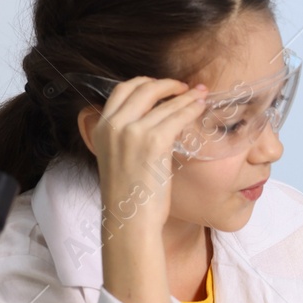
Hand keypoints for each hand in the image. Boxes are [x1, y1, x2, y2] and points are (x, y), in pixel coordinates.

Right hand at [86, 76, 207, 236]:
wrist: (130, 220)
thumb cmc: (130, 195)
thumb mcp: (118, 157)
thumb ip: (126, 136)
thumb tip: (153, 119)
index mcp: (101, 128)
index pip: (122, 90)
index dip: (145, 82)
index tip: (162, 86)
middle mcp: (114, 126)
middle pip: (143, 89)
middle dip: (167, 84)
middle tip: (185, 87)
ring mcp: (133, 132)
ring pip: (165, 103)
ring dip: (186, 96)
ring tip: (201, 95)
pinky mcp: (154, 142)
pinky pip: (178, 117)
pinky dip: (192, 109)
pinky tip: (201, 108)